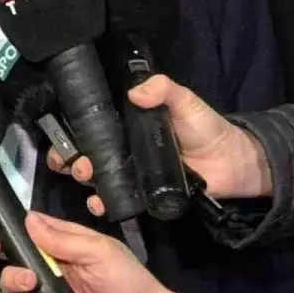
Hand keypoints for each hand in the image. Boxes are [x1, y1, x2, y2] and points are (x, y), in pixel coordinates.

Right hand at [0, 207, 174, 292]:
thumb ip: (64, 238)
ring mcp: (48, 285)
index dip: (6, 219)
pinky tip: (28, 290)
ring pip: (14, 277)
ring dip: (12, 275)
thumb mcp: (100, 251)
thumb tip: (28, 219)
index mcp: (65, 240)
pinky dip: (17, 291)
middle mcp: (52, 262)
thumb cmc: (126, 279)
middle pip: (14, 250)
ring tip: (28, 281)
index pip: (30, 225)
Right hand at [47, 75, 271, 207]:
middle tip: (75, 161)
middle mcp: (124, 149)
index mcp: (128, 125)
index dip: (73, 131)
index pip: (93, 127)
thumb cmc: (205, 126)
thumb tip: (135, 91)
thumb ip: (163, 89)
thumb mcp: (185, 101)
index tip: (62, 135)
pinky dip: (104, 202)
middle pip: (87, 154)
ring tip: (86, 176)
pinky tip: (99, 203)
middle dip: (71, 158)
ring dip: (85, 179)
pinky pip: (118, 199)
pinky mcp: (143, 195)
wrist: (231, 162)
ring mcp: (132, 173)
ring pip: (98, 177)